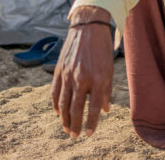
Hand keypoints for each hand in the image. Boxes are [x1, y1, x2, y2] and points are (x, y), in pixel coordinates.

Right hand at [52, 6, 114, 137]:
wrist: (88, 28)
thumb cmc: (102, 50)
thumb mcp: (109, 70)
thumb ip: (106, 91)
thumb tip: (104, 110)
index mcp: (98, 79)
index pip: (94, 108)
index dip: (91, 123)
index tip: (89, 134)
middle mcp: (82, 78)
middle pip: (76, 109)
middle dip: (74, 125)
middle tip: (74, 136)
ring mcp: (68, 74)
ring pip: (63, 103)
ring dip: (64, 119)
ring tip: (66, 129)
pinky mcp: (59, 70)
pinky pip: (55, 92)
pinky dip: (56, 104)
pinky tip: (58, 112)